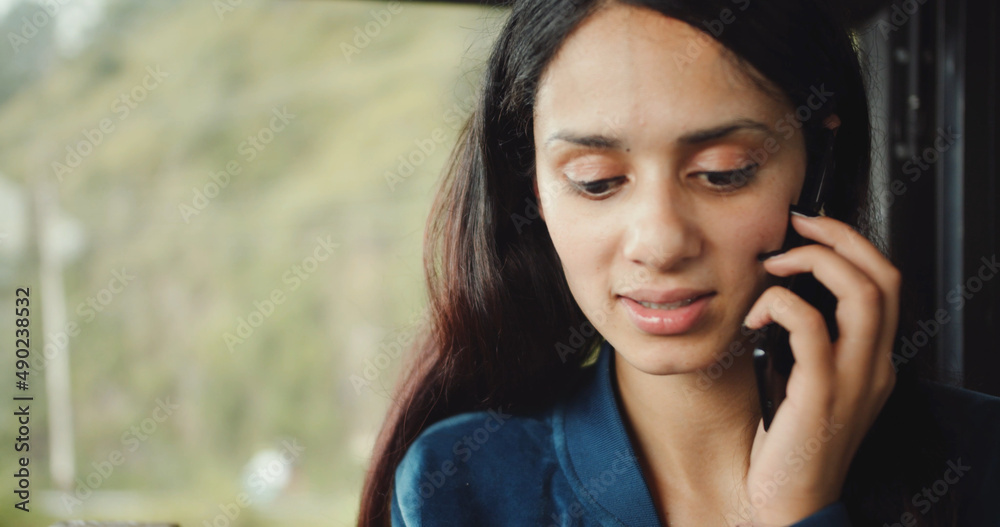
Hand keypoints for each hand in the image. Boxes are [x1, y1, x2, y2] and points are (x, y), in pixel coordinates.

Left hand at [741, 213, 899, 524]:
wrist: (788, 505)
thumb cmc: (788, 447)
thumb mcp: (804, 386)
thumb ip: (805, 345)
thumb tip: (777, 297)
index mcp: (871, 362)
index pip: (885, 284)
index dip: (851, 246)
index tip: (807, 230)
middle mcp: (874, 366)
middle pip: (884, 277)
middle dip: (840, 237)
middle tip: (796, 225)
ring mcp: (854, 380)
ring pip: (862, 293)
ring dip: (815, 263)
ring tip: (774, 265)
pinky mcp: (822, 393)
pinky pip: (812, 327)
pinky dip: (780, 305)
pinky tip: (755, 317)